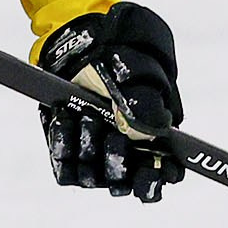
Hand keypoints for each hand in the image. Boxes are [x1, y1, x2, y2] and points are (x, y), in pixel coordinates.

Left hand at [35, 3, 184, 201]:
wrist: (82, 44)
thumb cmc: (120, 57)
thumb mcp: (140, 71)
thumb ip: (147, 101)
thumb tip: (149, 129)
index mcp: (156, 140)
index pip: (163, 176)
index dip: (154, 180)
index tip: (148, 166)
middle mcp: (127, 154)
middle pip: (124, 183)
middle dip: (116, 159)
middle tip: (111, 133)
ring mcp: (96, 156)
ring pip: (92, 178)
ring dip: (89, 148)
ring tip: (85, 116)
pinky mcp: (68, 153)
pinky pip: (64, 170)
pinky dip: (63, 145)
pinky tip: (65, 118)